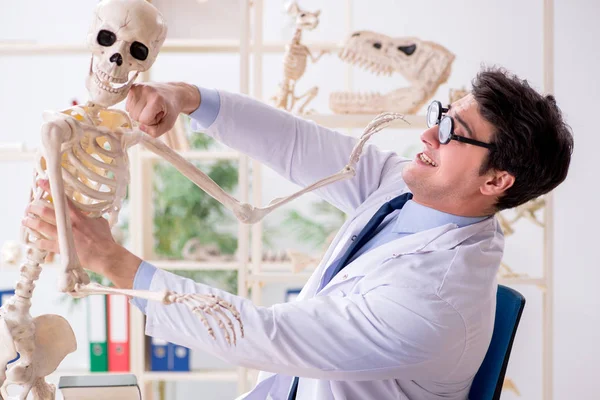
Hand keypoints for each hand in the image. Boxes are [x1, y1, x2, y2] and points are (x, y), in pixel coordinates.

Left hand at [22, 180, 141, 287]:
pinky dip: (38, 242)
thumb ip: (89, 216)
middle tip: (29, 207)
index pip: (62, 199)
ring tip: (25, 220)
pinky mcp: (61, 248)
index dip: (51, 189)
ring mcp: (63, 236)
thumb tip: (86, 212)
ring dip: (31, 222)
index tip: (42, 182)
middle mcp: (69, 224)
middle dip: (35, 207)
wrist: (105, 255)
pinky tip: (34, 240)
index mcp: (78, 216)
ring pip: (42, 226)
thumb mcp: (99, 222)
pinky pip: (45, 244)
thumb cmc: (105, 239)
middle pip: (47, 211)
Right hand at [125, 82, 200, 137]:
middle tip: (156, 111)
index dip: (151, 122)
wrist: (174, 93)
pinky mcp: (133, 86)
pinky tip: (145, 103)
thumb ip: (155, 131)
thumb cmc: (171, 110)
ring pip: (130, 111)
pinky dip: (135, 108)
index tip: (160, 115)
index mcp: (156, 99)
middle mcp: (145, 90)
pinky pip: (127, 105)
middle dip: (145, 117)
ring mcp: (138, 87)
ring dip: (139, 113)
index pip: (143, 120)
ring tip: (151, 107)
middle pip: (135, 116)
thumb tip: (140, 127)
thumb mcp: (168, 124)